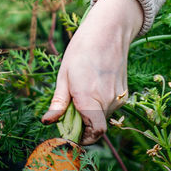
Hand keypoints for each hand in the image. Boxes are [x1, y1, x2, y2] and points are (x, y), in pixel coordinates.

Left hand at [41, 0, 141, 144]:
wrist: (108, 31)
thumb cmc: (82, 51)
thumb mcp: (64, 76)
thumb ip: (59, 103)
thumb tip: (47, 122)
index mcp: (90, 99)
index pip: (94, 134)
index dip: (83, 139)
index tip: (70, 136)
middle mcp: (108, 101)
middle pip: (95, 127)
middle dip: (82, 125)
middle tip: (68, 110)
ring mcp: (118, 98)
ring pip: (102, 117)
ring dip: (90, 114)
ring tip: (80, 92)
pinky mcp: (123, 93)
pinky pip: (109, 107)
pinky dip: (99, 105)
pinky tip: (92, 86)